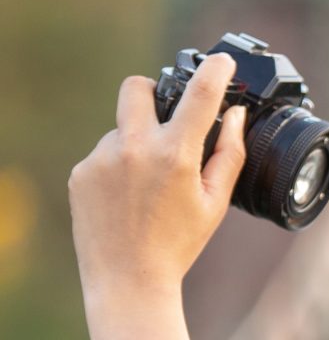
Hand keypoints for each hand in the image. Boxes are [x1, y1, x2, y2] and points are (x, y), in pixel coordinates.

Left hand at [68, 55, 246, 303]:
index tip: (222, 61)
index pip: (200, 96)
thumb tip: (235, 116)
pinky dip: (118, 169)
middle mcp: (134, 148)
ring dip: (137, 145)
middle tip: (164, 114)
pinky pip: (104, 156)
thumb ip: (229, 154)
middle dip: (152, 92)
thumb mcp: (215, 202)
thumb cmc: (179, 244)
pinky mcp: (81, 172)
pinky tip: (127, 200)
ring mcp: (101, 158)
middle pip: (137, 88)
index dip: (215, 71)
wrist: (128, 279)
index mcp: (175, 155)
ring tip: (147, 189)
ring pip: (122, 130)